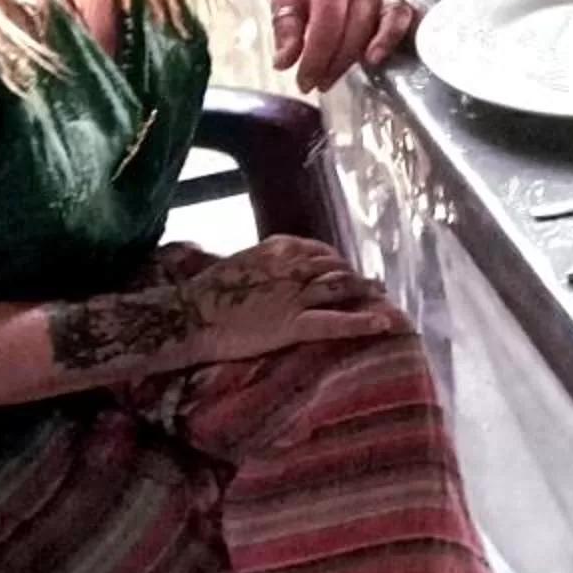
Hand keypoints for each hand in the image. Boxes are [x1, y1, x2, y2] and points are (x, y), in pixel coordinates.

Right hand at [52, 238, 398, 375]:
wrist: (188, 316)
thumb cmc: (206, 294)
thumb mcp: (241, 266)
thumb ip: (266, 266)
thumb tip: (278, 269)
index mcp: (279, 248)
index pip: (320, 251)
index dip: (336, 263)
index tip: (344, 270)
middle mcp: (293, 266)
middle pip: (336, 269)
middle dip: (356, 278)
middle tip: (374, 286)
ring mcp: (295, 295)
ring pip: (341, 290)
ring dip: (366, 294)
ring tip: (384, 299)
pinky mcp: (293, 323)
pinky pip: (334, 322)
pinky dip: (362, 323)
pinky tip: (385, 324)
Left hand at [273, 0, 416, 93]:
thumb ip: (285, 30)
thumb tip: (284, 62)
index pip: (327, 28)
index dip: (316, 60)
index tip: (304, 81)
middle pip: (352, 34)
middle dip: (333, 65)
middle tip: (318, 83)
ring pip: (375, 30)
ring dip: (356, 59)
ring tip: (335, 76)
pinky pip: (400, 17)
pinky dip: (392, 38)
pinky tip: (376, 57)